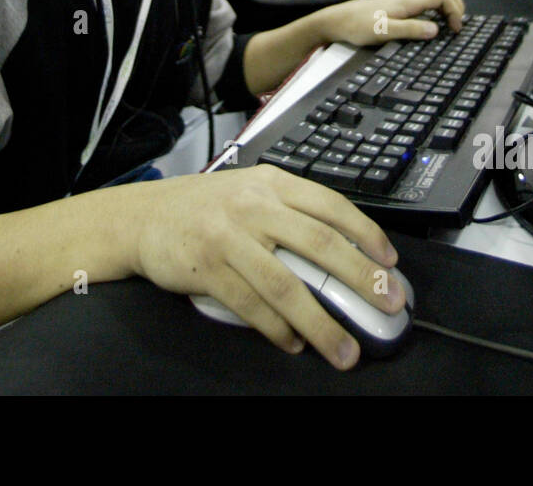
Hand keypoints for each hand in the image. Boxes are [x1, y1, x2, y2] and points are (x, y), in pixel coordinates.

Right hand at [130, 167, 404, 369]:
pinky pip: (251, 306)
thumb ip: (290, 211)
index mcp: (272, 183)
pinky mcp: (207, 268)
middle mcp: (254, 206)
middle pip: (320, 245)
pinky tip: (294, 343)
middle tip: (388, 304)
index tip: (389, 263)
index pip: (331, 206)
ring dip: (321, 324)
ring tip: (344, 350)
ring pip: (287, 286)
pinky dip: (277, 330)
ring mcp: (229, 237)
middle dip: (361, 279)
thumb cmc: (205, 207)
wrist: (143, 216)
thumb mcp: (250, 191)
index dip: (366, 234)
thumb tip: (345, 252)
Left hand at [314, 0, 464, 45]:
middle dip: (457, 6)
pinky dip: (437, 9)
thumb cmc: (356, 26)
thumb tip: (435, 30)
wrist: (336, 20)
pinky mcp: (399, 4)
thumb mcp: (383, 31)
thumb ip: (410, 30)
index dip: (456, 10)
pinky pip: (426, 0)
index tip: (455, 29)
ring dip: (448, 6)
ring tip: (449, 25)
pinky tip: (432, 23)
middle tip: (456, 26)